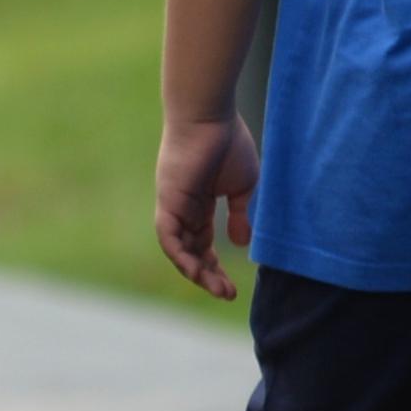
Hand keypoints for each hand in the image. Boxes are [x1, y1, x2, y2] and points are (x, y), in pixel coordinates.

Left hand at [154, 112, 262, 300]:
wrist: (209, 115)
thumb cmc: (227, 142)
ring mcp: (173, 206)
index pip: (204, 244)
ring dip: (196, 272)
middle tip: (227, 294)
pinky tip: (195, 271)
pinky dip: (180, 255)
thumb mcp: (242, 186)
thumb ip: (240, 214)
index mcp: (201, 204)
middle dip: (208, 275)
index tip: (233, 286)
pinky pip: (168, 236)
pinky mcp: (168, 201)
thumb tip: (242, 242)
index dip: (216, 266)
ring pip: (178, 250)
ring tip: (217, 289)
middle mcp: (183, 209)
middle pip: (192, 252)